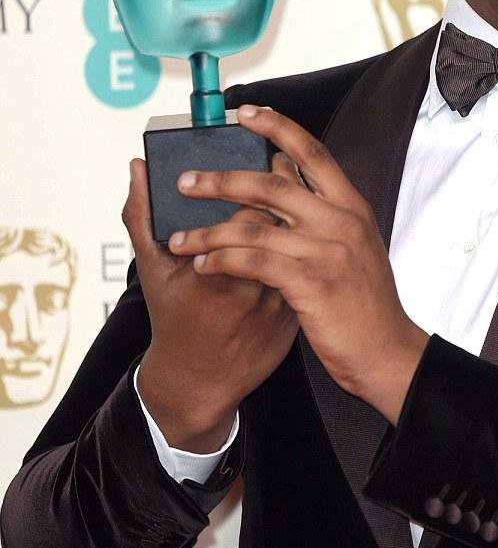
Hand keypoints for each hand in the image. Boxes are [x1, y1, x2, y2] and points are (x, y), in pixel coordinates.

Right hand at [124, 155, 298, 451]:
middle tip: (276, 172)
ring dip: (298, 219)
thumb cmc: (174, 320)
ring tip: (287, 199)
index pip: (249, 214)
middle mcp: (254, 290)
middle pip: (282, 226)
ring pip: (301, 246)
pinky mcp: (296, 313)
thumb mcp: (152, 271)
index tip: (250, 169)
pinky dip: (305, 246)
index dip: (255, 186)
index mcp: (216, 274)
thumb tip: (137, 167)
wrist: (202, 380)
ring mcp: (280, 304)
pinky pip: (309, 269)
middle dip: (282, 194)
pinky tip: (297, 234)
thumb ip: (141, 216)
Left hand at [168, 105, 428, 425]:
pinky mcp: (309, 282)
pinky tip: (203, 266)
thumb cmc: (366, 304)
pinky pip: (253, 262)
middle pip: (272, 183)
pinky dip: (222, 261)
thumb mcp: (355, 248)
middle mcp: (341, 221)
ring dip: (209, 231)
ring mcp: (326, 250)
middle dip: (221, 180)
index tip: (245, 113)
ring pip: (253, 225)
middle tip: (186, 182)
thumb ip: (326, 216)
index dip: (277, 127)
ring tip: (179, 239)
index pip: (312, 152)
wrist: (385, 350)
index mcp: (352, 207)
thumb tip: (290, 183)